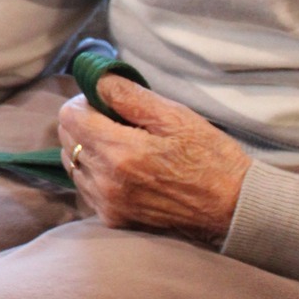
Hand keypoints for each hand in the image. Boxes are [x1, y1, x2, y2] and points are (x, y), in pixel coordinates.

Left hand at [56, 76, 250, 243]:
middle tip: (117, 120)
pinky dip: (95, 172)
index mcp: (120, 152)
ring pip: (73, 164)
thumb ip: (130, 97)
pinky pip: (86, 187)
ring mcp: (108, 203)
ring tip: (122, 143)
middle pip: (67, 140)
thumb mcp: (176, 116)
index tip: (106, 101)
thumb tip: (97, 80)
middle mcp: (106, 181)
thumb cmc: (210, 157)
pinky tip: (123, 167)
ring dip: (87, 148)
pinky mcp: (114, 218)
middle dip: (84, 123)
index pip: (70, 118)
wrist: (232, 207)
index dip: (84, 102)